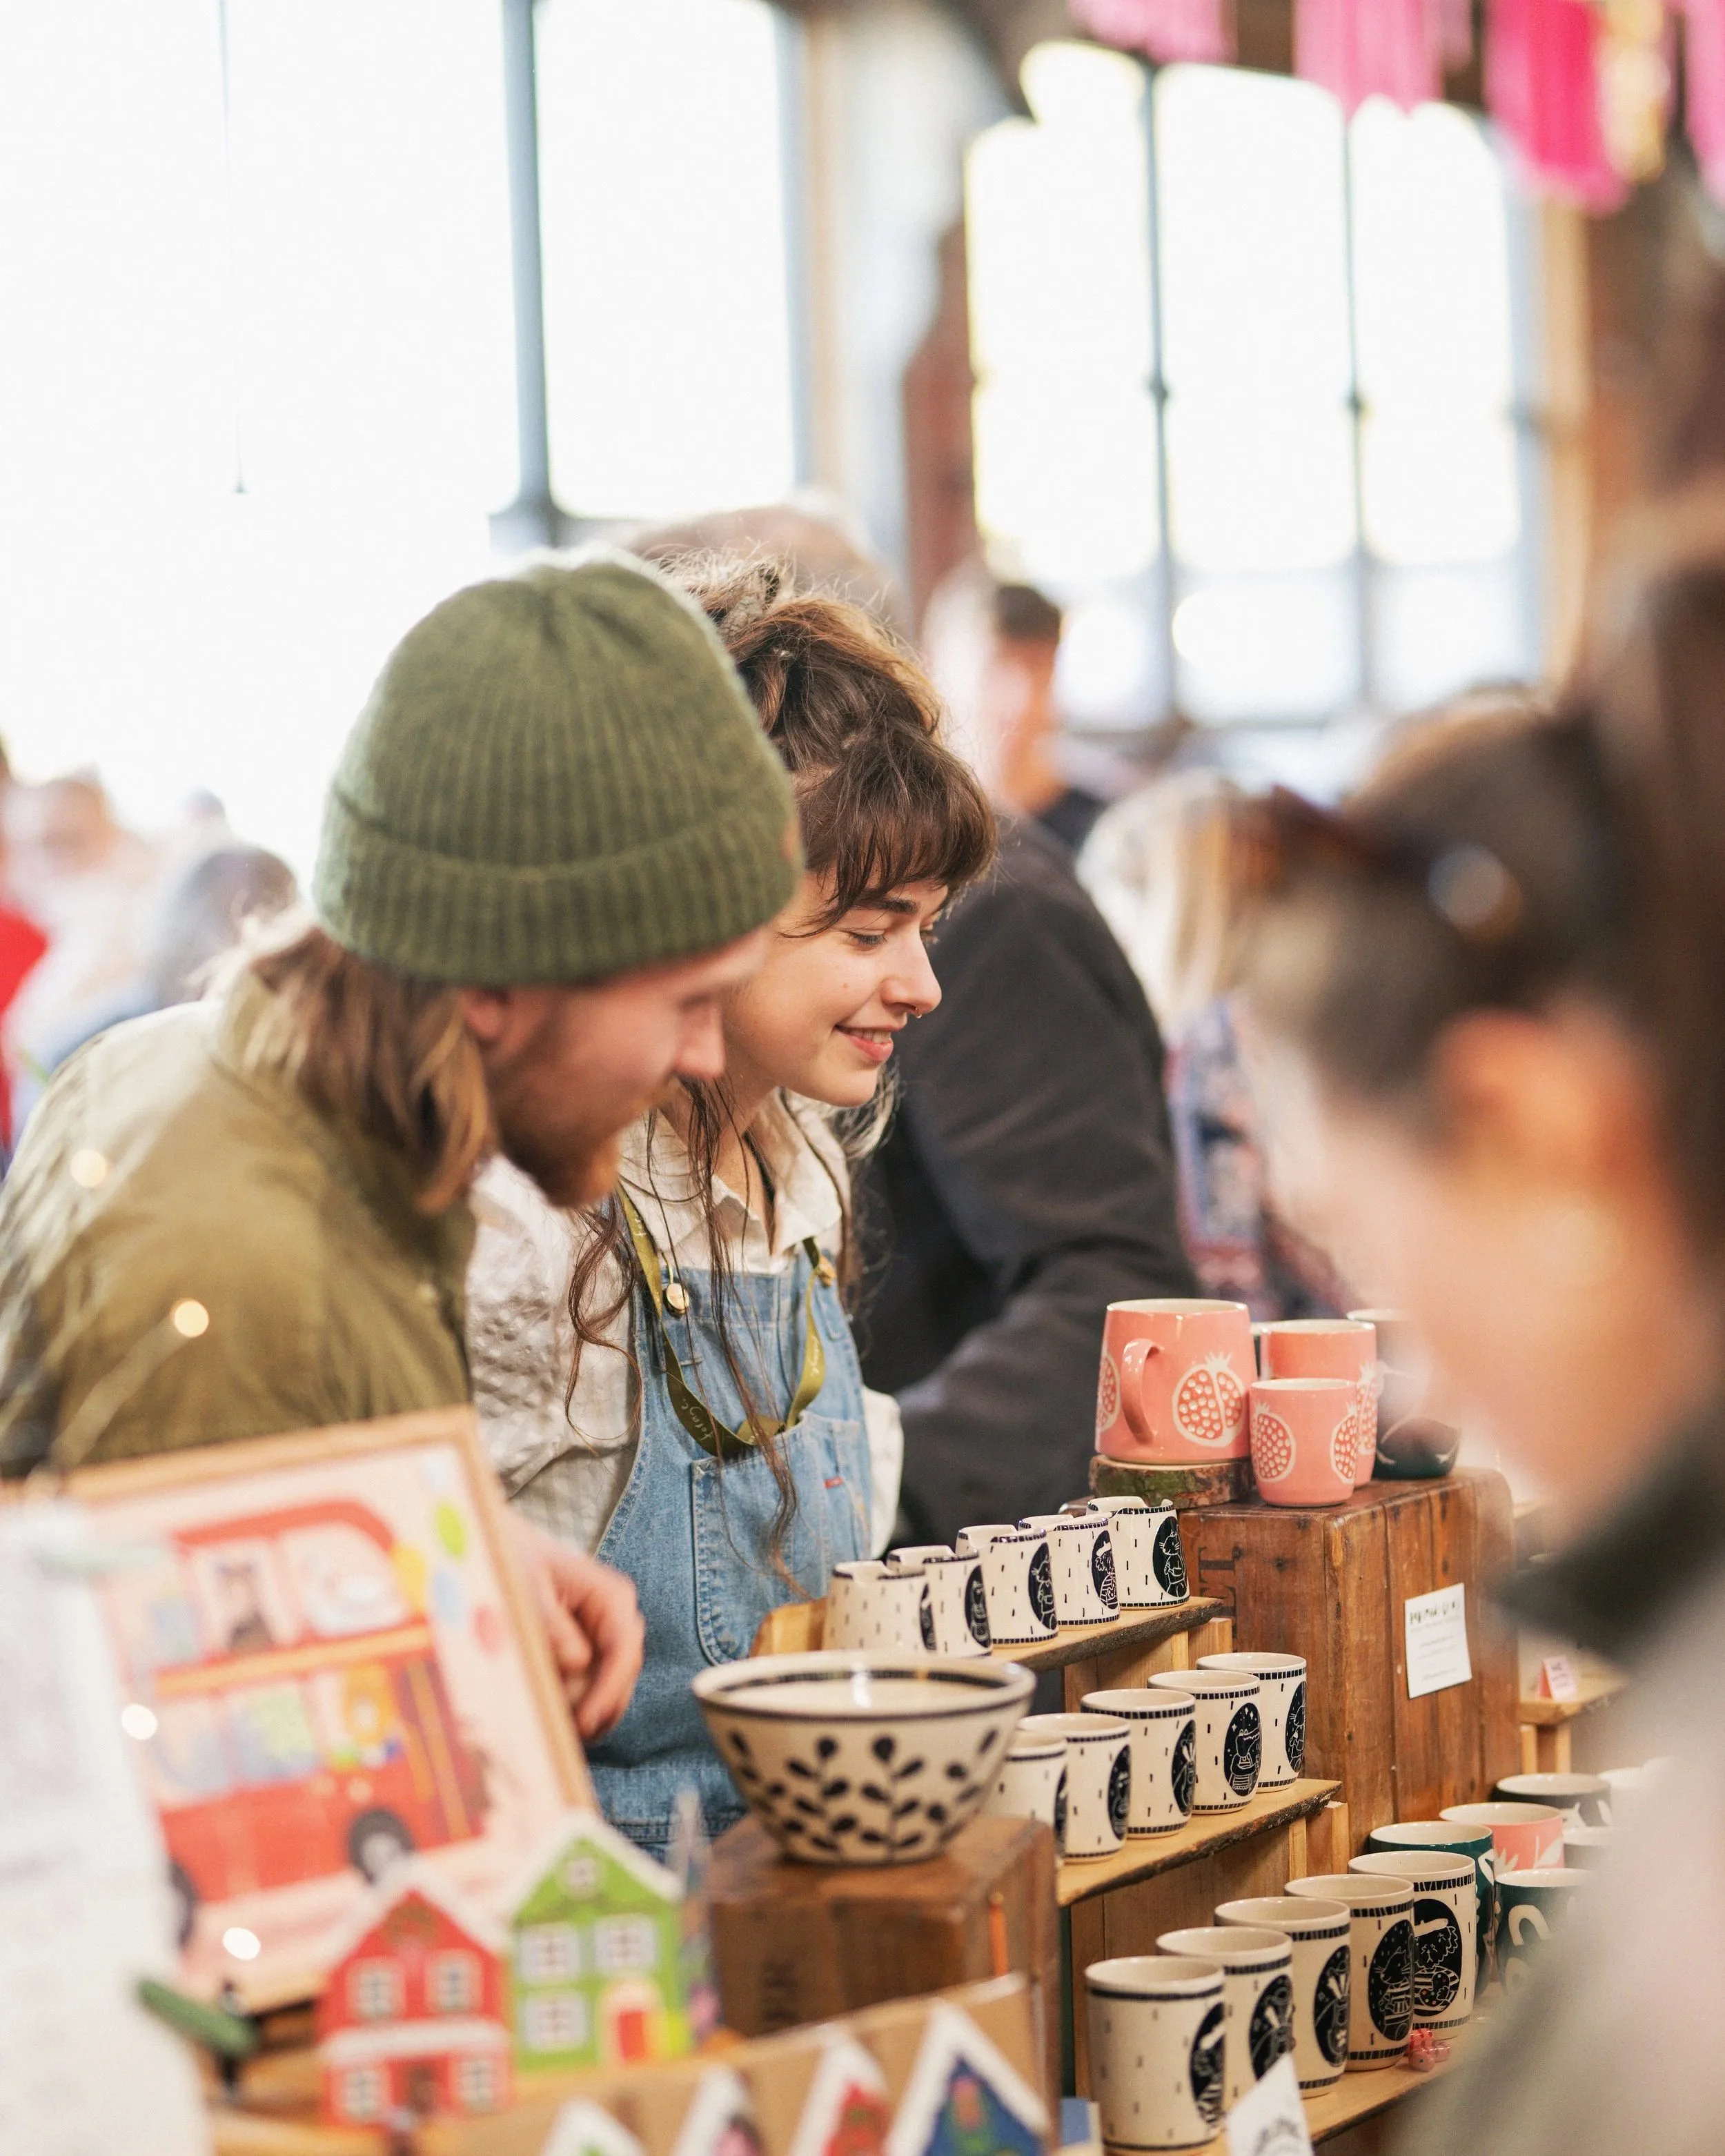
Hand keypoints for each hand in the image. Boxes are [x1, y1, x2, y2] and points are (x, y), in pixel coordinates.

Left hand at [507, 1515, 643, 1741]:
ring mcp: (608, 1638)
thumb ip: (552, 1625)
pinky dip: (577, 1706)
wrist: (505, 1552)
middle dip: (595, 1707)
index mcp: (611, 1596)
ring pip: (610, 1689)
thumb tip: (578, 1662)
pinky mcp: (592, 1655)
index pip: (624, 1651)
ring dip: (585, 1711)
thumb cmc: (514, 1563)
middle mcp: (618, 1618)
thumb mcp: (526, 1589)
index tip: (585, 1723)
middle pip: (622, 1677)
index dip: (608, 1692)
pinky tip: (554, 1718)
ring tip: (553, 1729)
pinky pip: (593, 1689)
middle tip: (561, 1734)